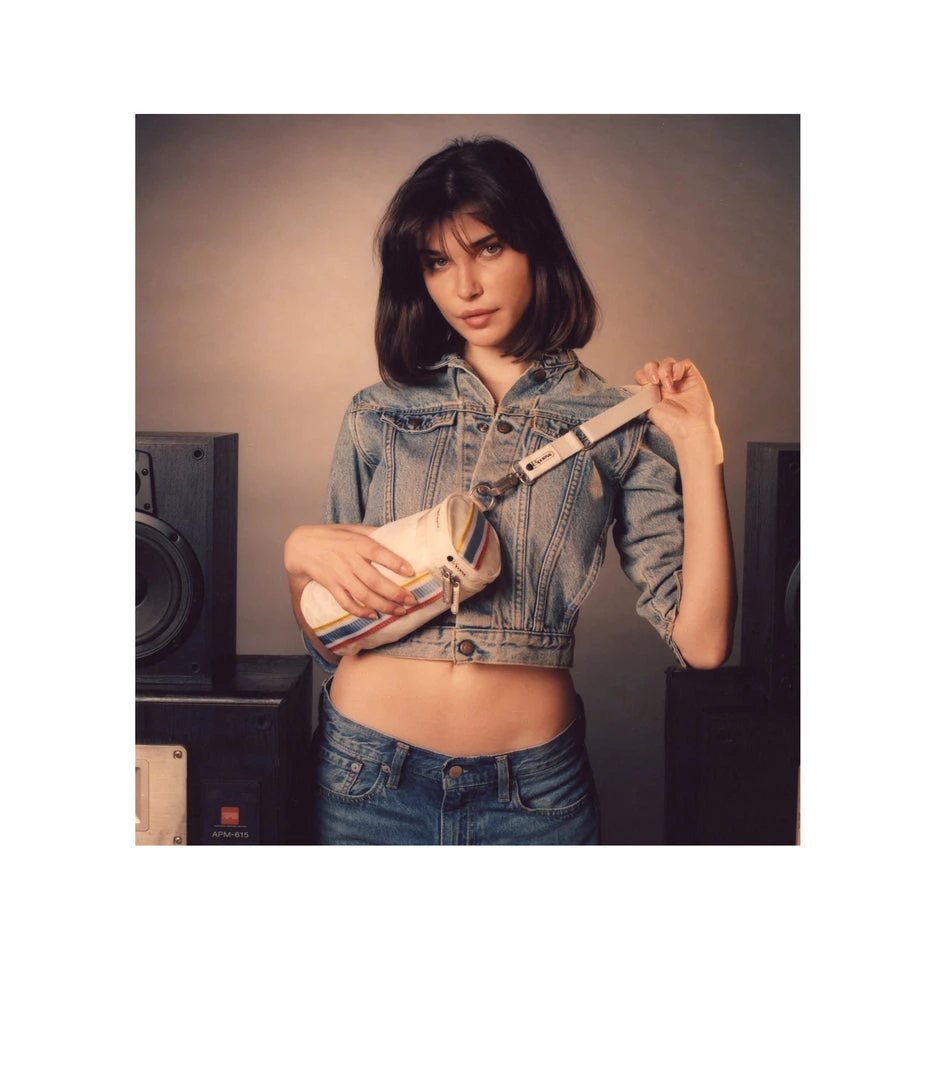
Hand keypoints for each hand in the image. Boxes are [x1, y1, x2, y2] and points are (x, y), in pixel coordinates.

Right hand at [284, 523, 417, 619]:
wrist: (300, 546)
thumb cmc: (331, 536)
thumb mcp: (351, 528)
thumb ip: (372, 533)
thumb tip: (397, 536)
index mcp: (355, 542)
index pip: (377, 552)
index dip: (394, 562)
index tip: (410, 571)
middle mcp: (348, 559)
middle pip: (373, 579)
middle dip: (395, 592)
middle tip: (412, 600)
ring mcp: (339, 575)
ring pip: (363, 594)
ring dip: (383, 605)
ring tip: (400, 611)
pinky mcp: (331, 586)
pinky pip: (346, 603)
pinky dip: (360, 611)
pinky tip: (374, 615)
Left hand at [634, 358, 718, 447]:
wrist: (688, 427)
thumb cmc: (670, 422)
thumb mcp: (648, 405)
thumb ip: (644, 390)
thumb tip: (644, 379)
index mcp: (653, 391)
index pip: (644, 374)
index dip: (643, 374)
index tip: (644, 382)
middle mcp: (665, 385)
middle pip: (655, 365)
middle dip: (652, 369)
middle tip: (655, 381)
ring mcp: (679, 381)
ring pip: (668, 362)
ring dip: (665, 370)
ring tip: (668, 385)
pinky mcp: (692, 378)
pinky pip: (684, 363)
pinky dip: (678, 368)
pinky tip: (677, 378)